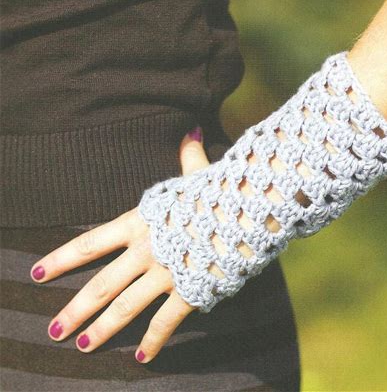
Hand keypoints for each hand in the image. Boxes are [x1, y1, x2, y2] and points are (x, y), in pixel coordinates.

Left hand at [30, 127, 208, 362]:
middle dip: (73, 309)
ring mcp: (164, 274)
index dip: (62, 259)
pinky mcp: (188, 291)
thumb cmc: (218, 189)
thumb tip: (189, 131)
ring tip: (82, 347)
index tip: (37, 274)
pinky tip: (141, 358)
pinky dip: (152, 341)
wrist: (247, 210)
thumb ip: (187, 156)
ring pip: (123, 308)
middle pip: (100, 285)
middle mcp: (144, 251)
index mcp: (140, 222)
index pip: (91, 243)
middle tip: (52, 330)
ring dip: (101, 330)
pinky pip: (164, 321)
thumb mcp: (197, 174)